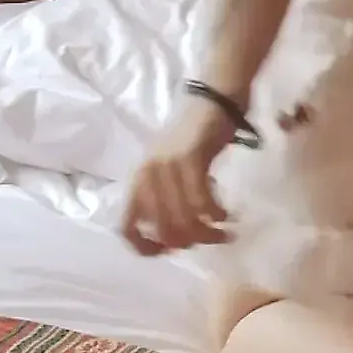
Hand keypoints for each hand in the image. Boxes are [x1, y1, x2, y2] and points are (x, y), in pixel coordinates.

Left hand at [122, 98, 237, 255]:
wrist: (212, 100)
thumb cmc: (195, 137)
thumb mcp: (171, 169)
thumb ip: (167, 199)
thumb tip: (176, 237)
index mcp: (138, 180)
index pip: (127, 226)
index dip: (146, 248)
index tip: (171, 252)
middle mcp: (146, 175)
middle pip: (162, 228)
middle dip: (188, 242)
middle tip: (210, 239)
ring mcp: (167, 166)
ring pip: (183, 218)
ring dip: (207, 232)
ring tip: (224, 232)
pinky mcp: (189, 158)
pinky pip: (200, 201)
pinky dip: (215, 214)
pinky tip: (226, 214)